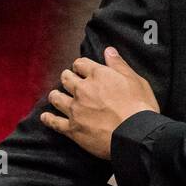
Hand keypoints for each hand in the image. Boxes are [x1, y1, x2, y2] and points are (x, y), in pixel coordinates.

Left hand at [41, 47, 158, 159]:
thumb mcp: (136, 80)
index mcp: (98, 75)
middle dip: (67, 77)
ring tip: (56, 95)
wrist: (135, 134)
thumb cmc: (140, 107)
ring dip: (56, 95)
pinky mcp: (73, 128)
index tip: (82, 69)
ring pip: (57, 98)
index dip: (81, 65)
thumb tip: (108, 50)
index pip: (81, 63)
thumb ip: (119, 65)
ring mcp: (75, 109)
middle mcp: (83, 90)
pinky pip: (55, 122)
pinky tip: (45, 117)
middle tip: (69, 80)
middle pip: (66, 78)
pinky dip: (49, 119)